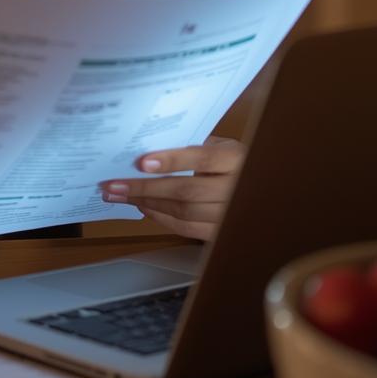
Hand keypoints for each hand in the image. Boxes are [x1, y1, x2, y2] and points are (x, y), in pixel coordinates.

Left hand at [99, 136, 244, 240]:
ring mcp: (231, 215)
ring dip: (147, 204)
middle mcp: (237, 188)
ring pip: (184, 213)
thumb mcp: (219, 145)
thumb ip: (191, 145)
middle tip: (114, 184)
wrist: (262, 187)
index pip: (202, 159)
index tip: (142, 162)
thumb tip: (147, 146)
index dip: (173, 160)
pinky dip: (161, 218)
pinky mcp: (223, 233)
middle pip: (187, 191)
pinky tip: (143, 207)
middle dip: (145, 188)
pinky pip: (187, 229)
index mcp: (236, 159)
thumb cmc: (231, 160)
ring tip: (121, 196)